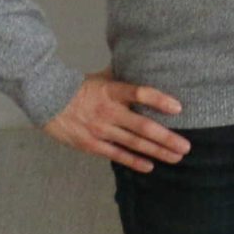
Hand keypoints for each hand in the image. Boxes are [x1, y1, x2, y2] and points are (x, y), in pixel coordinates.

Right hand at [44, 71, 189, 172]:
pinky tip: (150, 165)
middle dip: (167, 138)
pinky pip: (116, 154)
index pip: (140, 93)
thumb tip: (148, 67)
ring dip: (157, 151)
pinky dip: (134, 161)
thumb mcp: (104, 77)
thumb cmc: (80, 86)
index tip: (178, 108)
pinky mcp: (90, 144)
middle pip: (143, 126)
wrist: (46, 98)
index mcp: (113, 91)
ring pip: (134, 143)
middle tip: (186, 146)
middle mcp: (109, 111)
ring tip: (176, 157)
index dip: (160, 100)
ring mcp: (100, 129)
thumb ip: (125, 78)